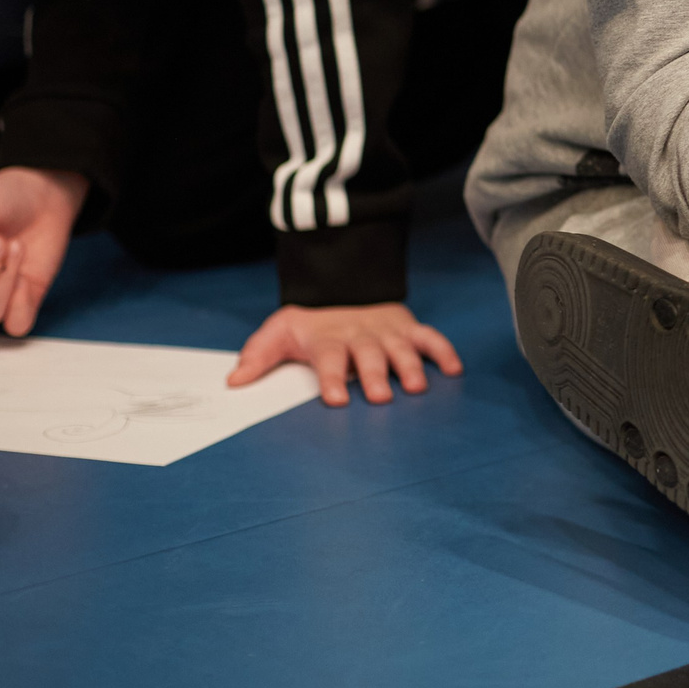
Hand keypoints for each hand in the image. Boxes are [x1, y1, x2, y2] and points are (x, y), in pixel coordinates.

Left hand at [229, 302, 463, 406]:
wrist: (343, 288)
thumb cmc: (311, 325)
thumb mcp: (279, 332)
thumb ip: (258, 355)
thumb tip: (234, 381)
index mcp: (328, 339)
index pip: (329, 357)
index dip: (332, 378)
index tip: (335, 399)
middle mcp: (360, 335)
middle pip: (368, 355)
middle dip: (374, 375)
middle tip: (380, 397)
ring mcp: (387, 331)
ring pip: (400, 347)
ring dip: (409, 366)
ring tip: (415, 387)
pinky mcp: (408, 328)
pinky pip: (430, 338)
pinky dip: (443, 352)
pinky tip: (454, 370)